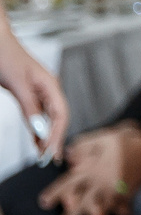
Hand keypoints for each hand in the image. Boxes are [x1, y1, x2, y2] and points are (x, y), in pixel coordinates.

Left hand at [0, 28, 68, 160]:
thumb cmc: (5, 55)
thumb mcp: (16, 83)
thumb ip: (30, 107)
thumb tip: (40, 130)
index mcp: (51, 85)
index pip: (61, 115)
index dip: (57, 135)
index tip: (50, 153)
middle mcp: (48, 89)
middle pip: (58, 118)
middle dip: (54, 139)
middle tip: (49, 159)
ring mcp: (39, 91)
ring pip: (48, 118)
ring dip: (46, 136)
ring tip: (43, 154)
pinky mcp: (28, 93)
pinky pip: (37, 114)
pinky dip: (37, 128)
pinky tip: (36, 139)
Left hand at [38, 127, 140, 214]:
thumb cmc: (132, 141)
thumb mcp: (105, 137)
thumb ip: (85, 145)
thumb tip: (68, 155)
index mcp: (94, 170)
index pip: (69, 183)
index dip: (56, 193)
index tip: (45, 202)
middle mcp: (105, 183)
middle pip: (85, 202)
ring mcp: (120, 190)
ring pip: (105, 207)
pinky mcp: (135, 193)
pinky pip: (127, 205)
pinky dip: (124, 211)